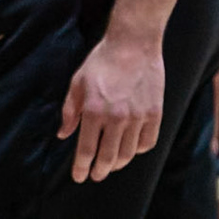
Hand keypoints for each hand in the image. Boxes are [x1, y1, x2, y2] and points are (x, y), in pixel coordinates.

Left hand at [57, 32, 164, 182]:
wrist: (134, 42)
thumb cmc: (102, 60)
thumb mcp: (77, 82)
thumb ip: (70, 111)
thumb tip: (64, 135)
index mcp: (93, 111)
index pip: (86, 151)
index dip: (81, 168)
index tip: (79, 177)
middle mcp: (116, 118)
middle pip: (108, 158)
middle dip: (100, 171)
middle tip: (96, 175)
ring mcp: (138, 116)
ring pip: (128, 153)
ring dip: (118, 163)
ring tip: (113, 164)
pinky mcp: (155, 112)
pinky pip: (148, 141)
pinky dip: (139, 150)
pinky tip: (132, 148)